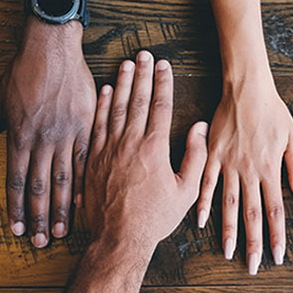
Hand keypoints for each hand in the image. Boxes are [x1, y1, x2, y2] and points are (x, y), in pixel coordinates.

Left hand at [0, 19, 95, 246]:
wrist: (53, 50)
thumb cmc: (23, 72)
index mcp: (19, 136)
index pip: (16, 181)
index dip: (15, 208)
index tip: (16, 230)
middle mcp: (42, 140)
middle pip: (39, 186)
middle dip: (38, 217)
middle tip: (40, 242)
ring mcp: (66, 135)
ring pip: (63, 179)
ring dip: (61, 207)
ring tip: (60, 230)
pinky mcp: (85, 127)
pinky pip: (86, 160)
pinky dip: (84, 182)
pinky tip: (84, 202)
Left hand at [84, 51, 208, 248]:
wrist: (118, 238)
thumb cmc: (155, 217)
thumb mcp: (186, 191)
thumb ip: (196, 156)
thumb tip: (198, 127)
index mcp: (154, 148)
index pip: (160, 106)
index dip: (163, 83)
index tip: (165, 65)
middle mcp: (130, 143)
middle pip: (137, 100)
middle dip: (142, 74)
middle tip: (145, 55)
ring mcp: (109, 149)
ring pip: (116, 107)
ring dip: (122, 83)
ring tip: (126, 64)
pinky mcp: (94, 158)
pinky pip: (97, 124)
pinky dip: (102, 105)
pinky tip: (105, 91)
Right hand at [197, 73, 292, 274]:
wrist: (247, 89)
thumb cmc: (273, 111)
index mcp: (270, 168)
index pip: (275, 210)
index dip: (277, 235)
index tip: (277, 256)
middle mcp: (249, 171)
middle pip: (251, 213)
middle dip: (253, 242)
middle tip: (253, 266)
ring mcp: (228, 164)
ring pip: (228, 204)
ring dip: (228, 230)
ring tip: (229, 251)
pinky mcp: (213, 155)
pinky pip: (206, 183)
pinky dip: (204, 203)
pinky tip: (201, 221)